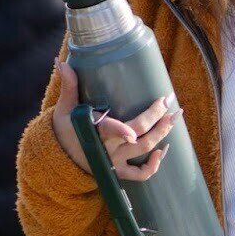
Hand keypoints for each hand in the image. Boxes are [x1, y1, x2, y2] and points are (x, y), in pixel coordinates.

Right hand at [50, 59, 180, 181]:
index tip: (134, 129)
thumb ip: (68, 85)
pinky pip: (140, 174)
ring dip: (162, 133)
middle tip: (167, 100)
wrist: (60, 158)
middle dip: (156, 117)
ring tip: (174, 116)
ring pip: (144, 149)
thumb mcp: (64, 107)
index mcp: (94, 131)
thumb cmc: (65, 128)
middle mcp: (107, 148)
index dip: (121, 131)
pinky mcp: (119, 171)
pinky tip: (163, 150)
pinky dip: (153, 166)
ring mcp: (115, 161)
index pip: (109, 130)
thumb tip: (60, 61)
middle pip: (138, 134)